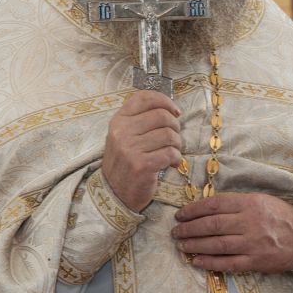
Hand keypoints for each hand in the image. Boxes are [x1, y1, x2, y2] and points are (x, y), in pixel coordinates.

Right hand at [102, 91, 181, 211]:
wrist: (114, 195)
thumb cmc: (125, 163)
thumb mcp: (124, 137)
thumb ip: (140, 121)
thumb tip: (171, 110)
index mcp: (118, 121)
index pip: (144, 97)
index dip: (165, 101)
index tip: (175, 112)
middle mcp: (122, 132)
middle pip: (162, 116)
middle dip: (175, 127)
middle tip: (174, 139)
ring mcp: (130, 149)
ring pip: (169, 135)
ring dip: (177, 145)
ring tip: (172, 152)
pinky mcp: (142, 165)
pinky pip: (170, 153)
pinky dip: (176, 158)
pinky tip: (171, 164)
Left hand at [172, 192, 292, 273]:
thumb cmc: (281, 216)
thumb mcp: (261, 200)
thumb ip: (236, 204)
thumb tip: (207, 208)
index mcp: (250, 203)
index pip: (214, 205)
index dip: (193, 210)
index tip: (180, 214)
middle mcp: (250, 222)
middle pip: (212, 225)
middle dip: (189, 229)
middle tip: (175, 232)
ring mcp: (253, 243)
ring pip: (217, 244)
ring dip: (195, 245)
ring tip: (182, 245)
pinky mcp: (256, 261)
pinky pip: (229, 263)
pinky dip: (210, 263)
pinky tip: (197, 261)